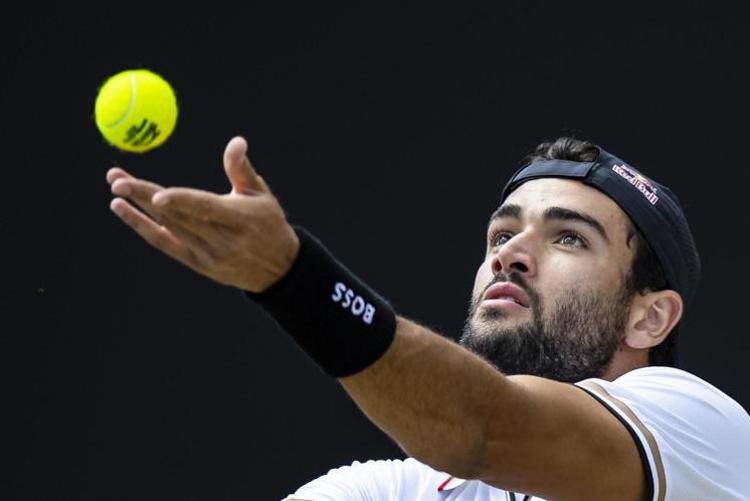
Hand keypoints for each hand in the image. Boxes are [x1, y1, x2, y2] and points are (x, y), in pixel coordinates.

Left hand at [107, 136, 299, 292]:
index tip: (156, 193)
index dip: (180, 201)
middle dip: (145, 196)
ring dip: (138, 206)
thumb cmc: (268, 224)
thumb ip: (242, 168)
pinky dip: (141, 226)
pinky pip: (164, 243)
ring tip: (116, 184)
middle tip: (118, 178)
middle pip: (178, 216)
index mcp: (240, 220)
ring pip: (167, 227)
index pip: (206, 209)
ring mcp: (208, 255)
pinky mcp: (197, 264)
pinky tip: (122, 210)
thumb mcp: (262, 195)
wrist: (277, 270)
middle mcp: (222, 241)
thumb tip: (236, 141)